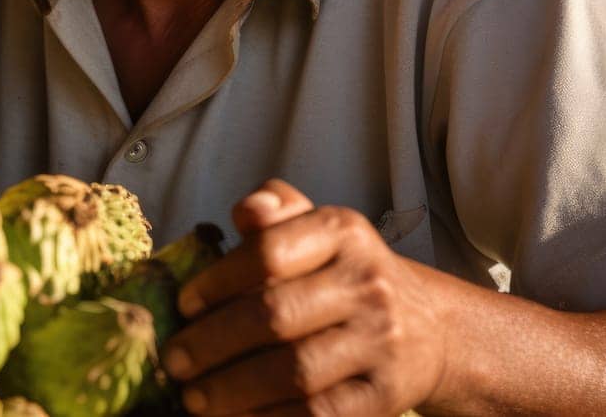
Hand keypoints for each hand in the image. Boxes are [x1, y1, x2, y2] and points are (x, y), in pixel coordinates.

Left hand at [161, 179, 447, 416]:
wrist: (431, 330)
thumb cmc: (346, 276)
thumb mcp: (318, 229)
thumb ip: (275, 209)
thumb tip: (245, 211)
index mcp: (343, 231)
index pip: (268, 252)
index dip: (217, 281)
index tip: (184, 305)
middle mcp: (366, 283)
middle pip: (274, 315)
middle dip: (212, 343)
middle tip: (174, 362)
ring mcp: (380, 342)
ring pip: (293, 371)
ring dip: (232, 389)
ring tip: (193, 398)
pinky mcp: (384, 395)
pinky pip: (318, 413)